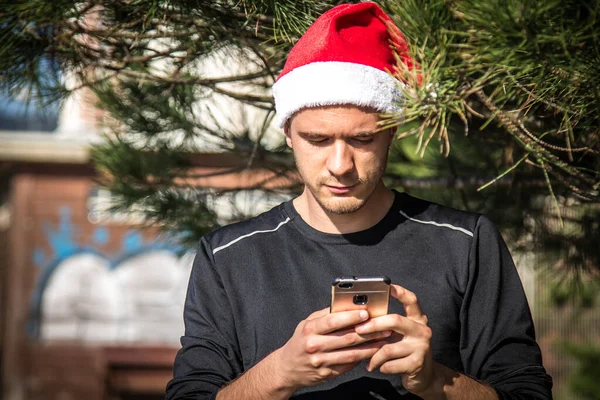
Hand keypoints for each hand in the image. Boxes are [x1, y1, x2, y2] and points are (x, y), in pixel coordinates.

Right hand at [273, 307, 391, 391]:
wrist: (287, 368)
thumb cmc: (300, 341)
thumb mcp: (307, 324)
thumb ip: (325, 315)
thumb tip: (347, 305)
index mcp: (310, 329)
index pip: (333, 321)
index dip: (350, 317)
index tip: (366, 312)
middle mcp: (314, 346)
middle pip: (346, 338)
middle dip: (368, 332)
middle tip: (384, 326)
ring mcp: (321, 362)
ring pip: (351, 354)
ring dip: (370, 346)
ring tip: (384, 339)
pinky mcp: (327, 374)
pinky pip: (349, 365)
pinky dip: (362, 358)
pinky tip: (373, 351)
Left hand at [354, 284, 434, 395]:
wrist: (424, 377)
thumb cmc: (405, 351)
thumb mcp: (400, 335)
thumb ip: (388, 325)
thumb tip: (361, 318)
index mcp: (418, 319)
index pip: (411, 300)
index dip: (400, 291)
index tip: (387, 285)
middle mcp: (422, 329)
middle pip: (394, 320)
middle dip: (373, 324)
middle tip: (358, 329)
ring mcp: (421, 347)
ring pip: (388, 347)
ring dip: (373, 355)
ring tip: (368, 360)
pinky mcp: (417, 363)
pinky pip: (389, 364)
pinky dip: (380, 366)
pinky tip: (378, 367)